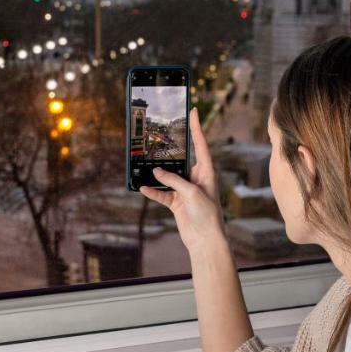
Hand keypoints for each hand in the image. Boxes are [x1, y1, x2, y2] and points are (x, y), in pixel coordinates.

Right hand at [139, 107, 225, 252]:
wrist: (206, 241)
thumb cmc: (207, 215)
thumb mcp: (191, 193)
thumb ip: (174, 180)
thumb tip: (156, 171)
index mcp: (207, 171)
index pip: (201, 145)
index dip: (197, 127)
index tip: (193, 111)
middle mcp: (196, 178)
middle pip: (182, 159)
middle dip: (171, 150)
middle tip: (161, 134)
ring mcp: (185, 190)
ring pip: (168, 176)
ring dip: (158, 173)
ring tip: (144, 163)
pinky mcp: (177, 203)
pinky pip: (162, 193)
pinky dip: (153, 191)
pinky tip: (143, 187)